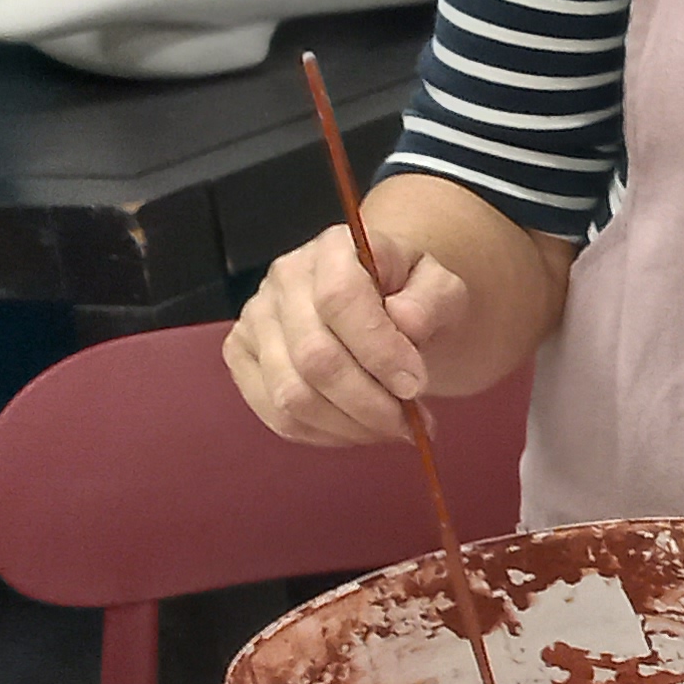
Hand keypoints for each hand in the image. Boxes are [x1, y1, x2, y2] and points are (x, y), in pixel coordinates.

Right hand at [228, 217, 470, 448]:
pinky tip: (358, 429)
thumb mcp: (441, 288)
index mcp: (334, 249)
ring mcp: (256, 318)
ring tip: (389, 428)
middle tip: (410, 423)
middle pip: (313, 356)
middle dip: (368, 402)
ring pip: (291, 394)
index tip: (415, 385)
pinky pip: (276, 414)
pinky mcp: (242, 356)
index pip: (340, 299)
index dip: (379, 351)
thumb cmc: (411, 296)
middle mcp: (285, 278)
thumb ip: (431, 301)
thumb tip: (406, 323)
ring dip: (348, 425)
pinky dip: (323, 434)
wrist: (381, 302)